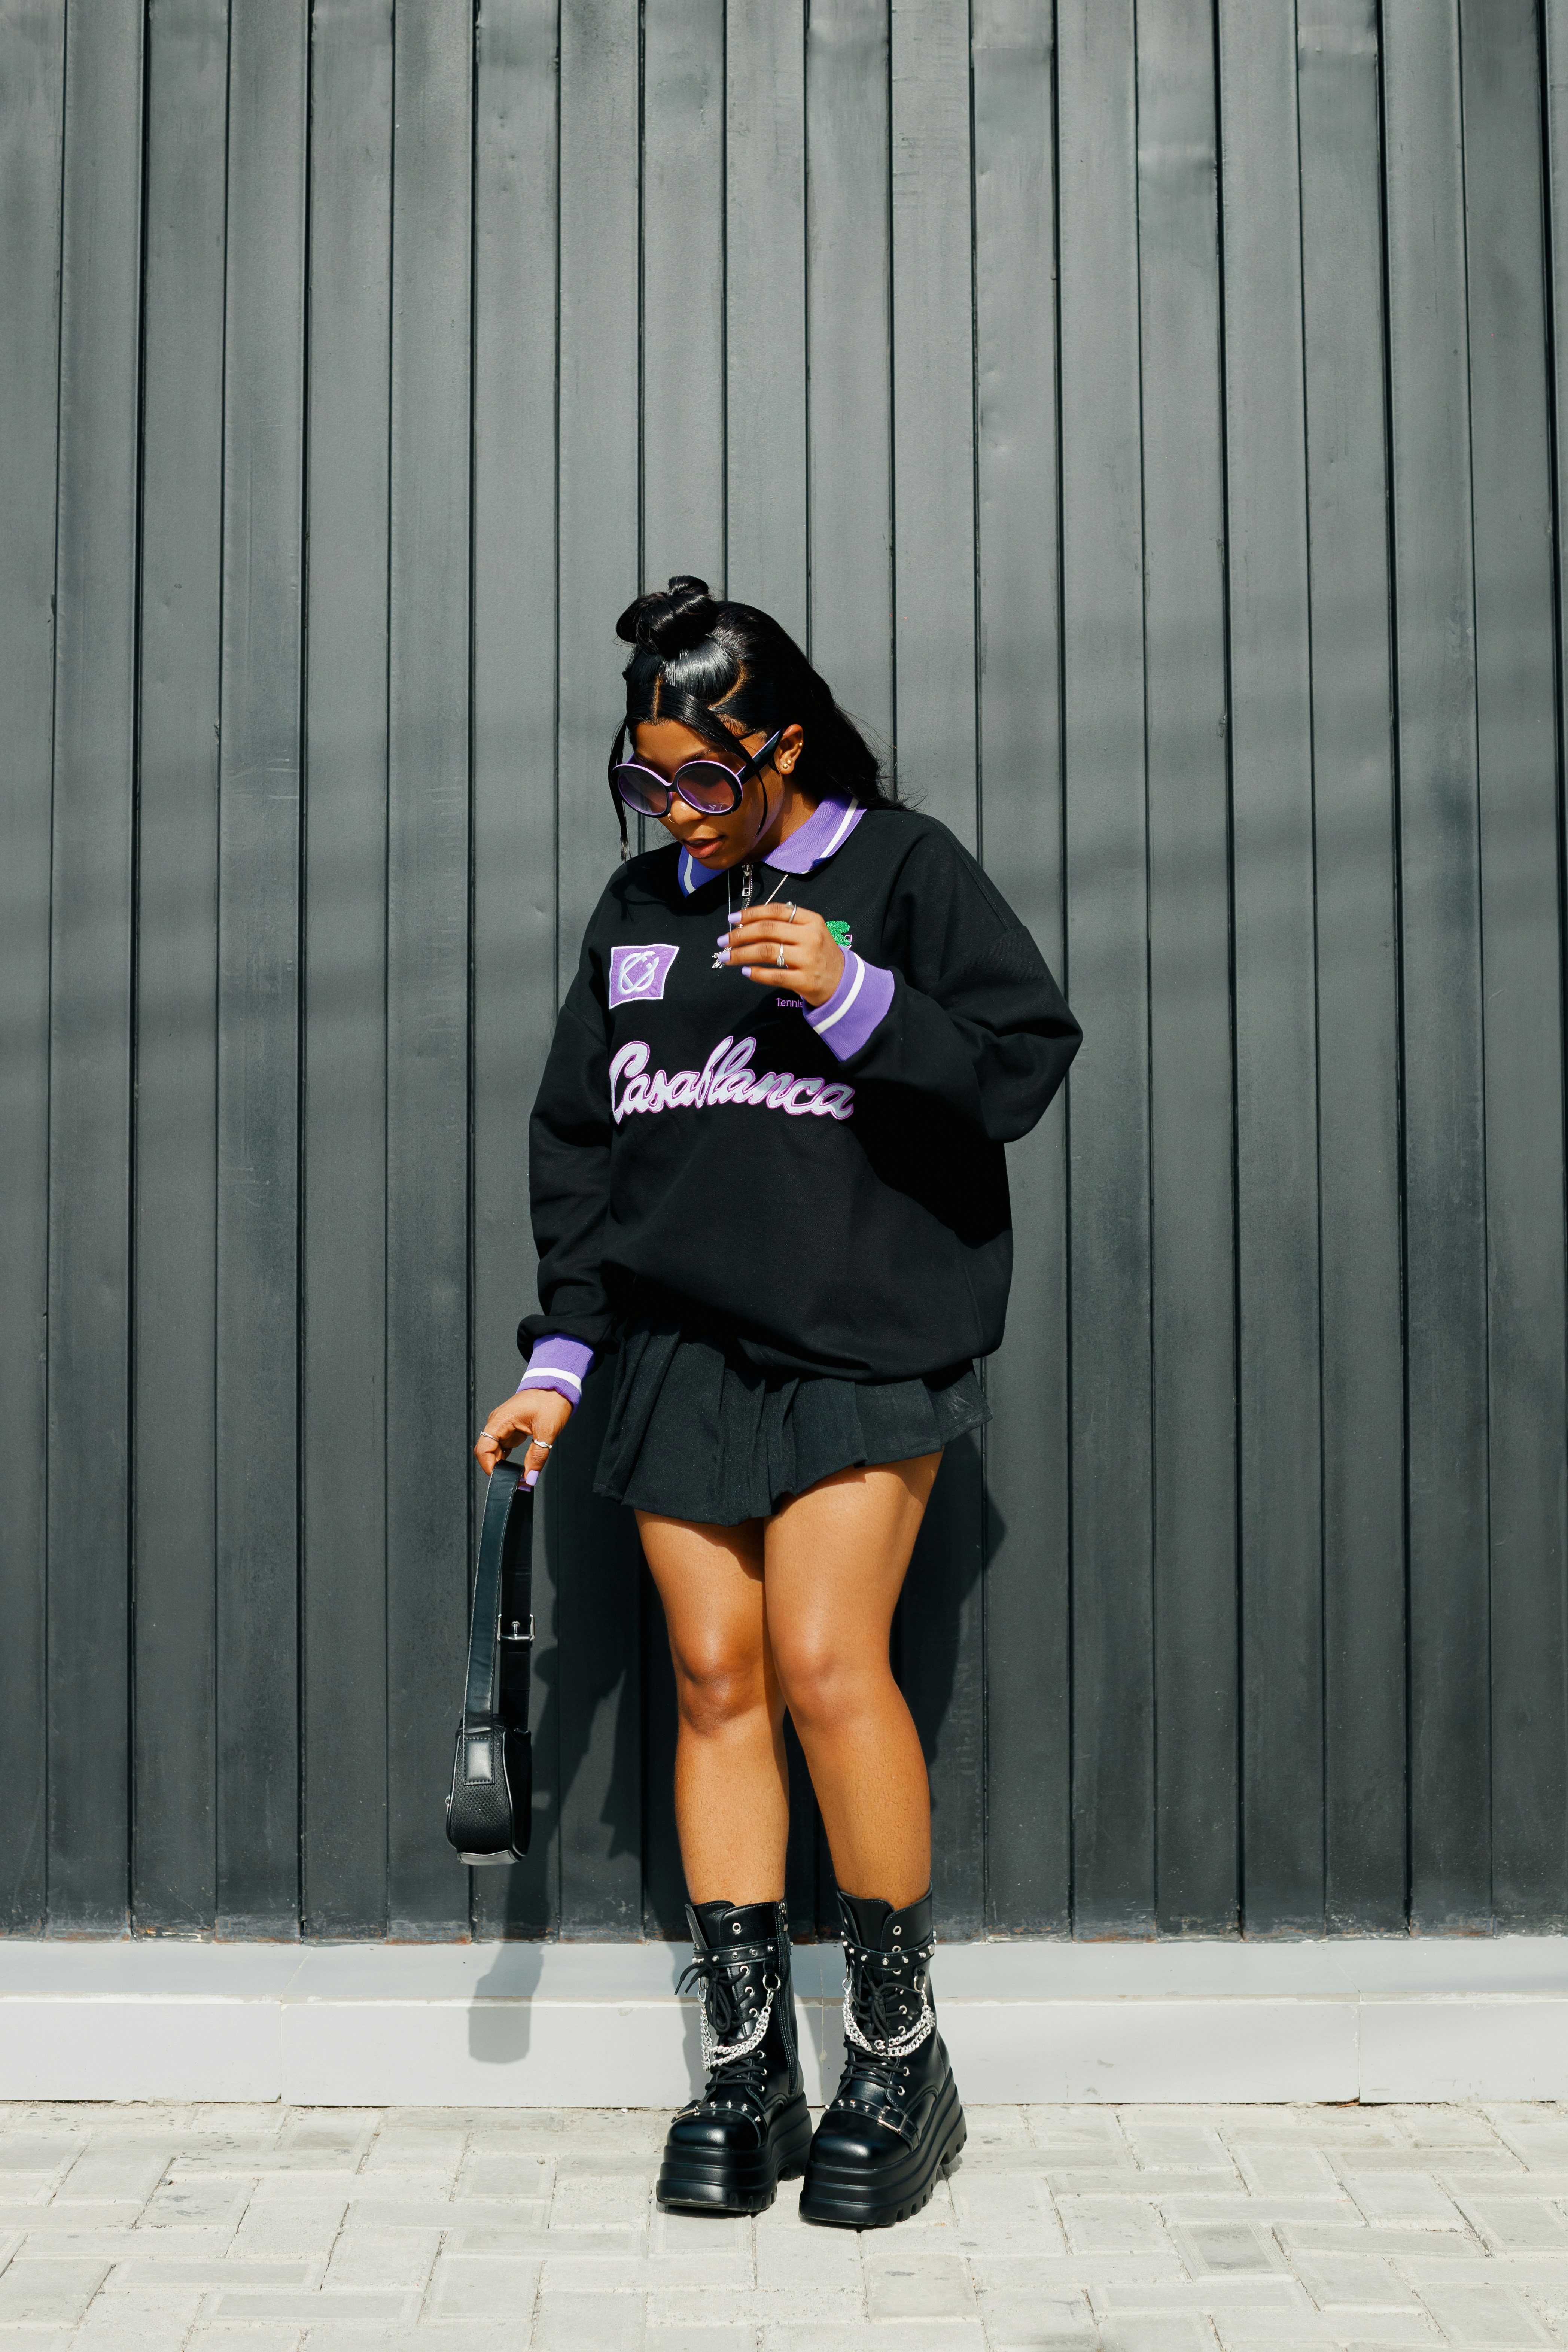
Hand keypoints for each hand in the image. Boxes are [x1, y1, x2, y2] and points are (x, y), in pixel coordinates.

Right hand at [474, 1386, 573, 1487]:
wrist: (558, 1386)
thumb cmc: (551, 1400)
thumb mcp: (547, 1430)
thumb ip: (537, 1456)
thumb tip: (529, 1477)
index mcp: (500, 1420)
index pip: (483, 1449)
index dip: (489, 1467)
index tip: (501, 1478)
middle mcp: (498, 1422)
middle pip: (487, 1451)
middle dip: (497, 1468)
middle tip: (515, 1479)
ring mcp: (504, 1425)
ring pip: (495, 1450)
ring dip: (503, 1464)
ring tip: (519, 1474)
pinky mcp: (511, 1428)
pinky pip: (504, 1446)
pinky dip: (508, 1458)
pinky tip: (519, 1465)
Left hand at [717, 903, 843, 1008]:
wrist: (842, 981)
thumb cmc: (819, 953)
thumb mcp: (810, 931)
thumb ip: (786, 923)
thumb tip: (747, 922)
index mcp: (811, 920)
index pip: (775, 911)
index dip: (750, 913)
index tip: (732, 919)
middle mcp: (811, 937)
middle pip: (767, 931)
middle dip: (739, 935)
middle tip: (723, 941)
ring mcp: (809, 959)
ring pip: (767, 952)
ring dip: (741, 954)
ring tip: (726, 957)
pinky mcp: (805, 981)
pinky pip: (774, 976)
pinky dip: (756, 974)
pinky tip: (745, 972)